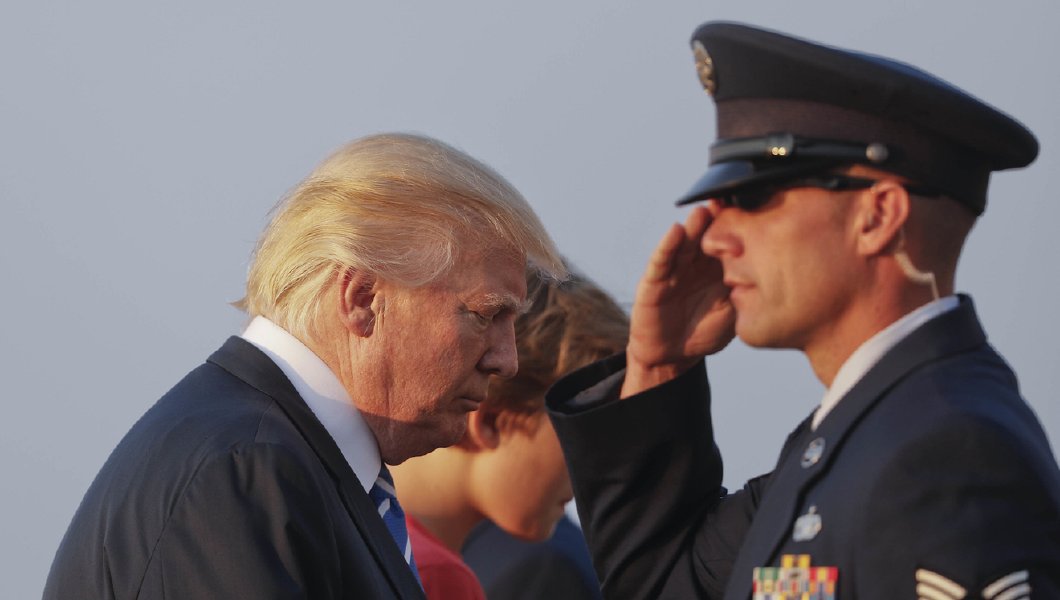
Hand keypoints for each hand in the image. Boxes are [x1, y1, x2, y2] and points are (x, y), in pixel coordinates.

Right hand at [622, 204, 735, 396]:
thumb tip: (772, 269)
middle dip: (716, 217)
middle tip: (728, 200)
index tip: (753, 209)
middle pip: (706, 233)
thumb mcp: (734, 311)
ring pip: (685, 242)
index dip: (739, 224)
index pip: (728, 239)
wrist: (674, 356)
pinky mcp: (654, 281)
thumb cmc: (706, 331)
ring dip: (693, 225)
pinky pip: (661, 260)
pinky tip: (676, 231)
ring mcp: (674, 269)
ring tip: (704, 210)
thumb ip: (746, 291)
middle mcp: (696, 262)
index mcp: (718, 266)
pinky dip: (668, 245)